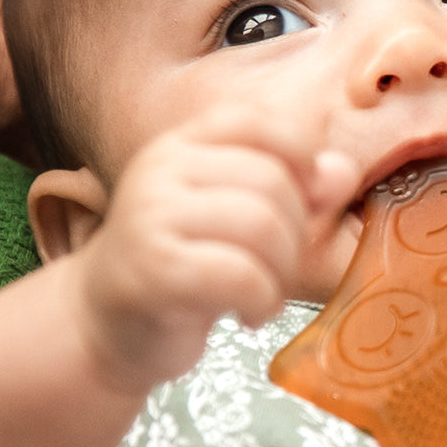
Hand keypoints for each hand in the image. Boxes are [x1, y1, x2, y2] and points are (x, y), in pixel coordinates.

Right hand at [67, 109, 355, 393]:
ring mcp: (151, 214)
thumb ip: (294, 190)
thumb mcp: (238, 218)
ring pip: (262, 225)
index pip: (256, 120)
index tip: (308, 200)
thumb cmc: (185, 265)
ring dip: (282, 271)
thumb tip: (342, 172)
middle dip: (296, 234)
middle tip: (280, 269)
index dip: (300, 154)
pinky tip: (250, 314)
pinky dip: (263, 300)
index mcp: (184, 143)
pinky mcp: (152, 268)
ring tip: (266, 293)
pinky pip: (240, 274)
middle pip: (272, 181)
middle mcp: (162, 167)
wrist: (104, 326)